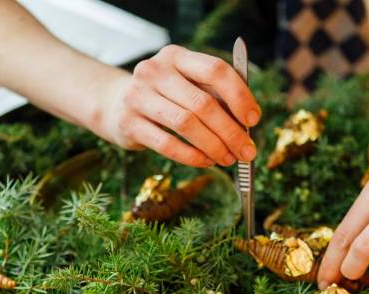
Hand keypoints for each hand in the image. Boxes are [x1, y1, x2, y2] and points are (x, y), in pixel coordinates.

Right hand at [102, 45, 260, 167]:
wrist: (114, 104)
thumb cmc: (163, 97)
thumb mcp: (186, 86)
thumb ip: (214, 97)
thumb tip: (246, 126)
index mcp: (176, 56)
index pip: (215, 70)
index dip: (239, 96)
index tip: (253, 119)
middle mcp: (155, 71)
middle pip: (202, 103)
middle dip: (231, 131)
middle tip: (247, 152)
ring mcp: (138, 96)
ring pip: (186, 124)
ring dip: (213, 146)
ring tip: (228, 159)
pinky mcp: (129, 123)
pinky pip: (167, 144)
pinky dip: (192, 156)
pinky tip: (206, 161)